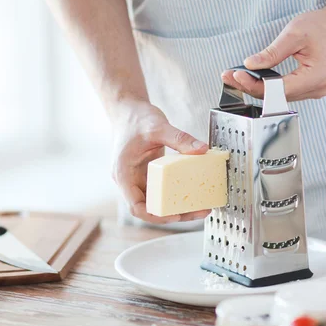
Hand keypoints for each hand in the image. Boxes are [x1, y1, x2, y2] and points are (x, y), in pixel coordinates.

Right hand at [111, 100, 209, 223]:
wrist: (128, 110)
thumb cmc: (135, 119)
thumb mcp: (158, 126)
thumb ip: (179, 138)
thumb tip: (201, 149)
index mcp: (124, 174)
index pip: (136, 206)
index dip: (155, 215)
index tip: (175, 215)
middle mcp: (129, 180)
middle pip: (150, 207)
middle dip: (174, 213)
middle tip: (198, 211)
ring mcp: (138, 179)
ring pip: (157, 201)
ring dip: (177, 206)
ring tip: (200, 206)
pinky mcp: (148, 175)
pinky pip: (162, 189)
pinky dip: (176, 193)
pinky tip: (193, 191)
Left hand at [221, 8, 325, 100]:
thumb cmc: (321, 27)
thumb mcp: (294, 34)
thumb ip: (272, 52)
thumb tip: (249, 65)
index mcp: (316, 77)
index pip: (277, 89)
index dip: (254, 84)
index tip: (236, 74)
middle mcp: (317, 89)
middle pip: (275, 96)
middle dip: (250, 86)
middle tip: (228, 76)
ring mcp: (314, 91)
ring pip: (278, 96)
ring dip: (256, 87)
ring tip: (236, 76)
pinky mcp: (309, 89)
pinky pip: (284, 92)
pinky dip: (267, 86)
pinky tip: (252, 78)